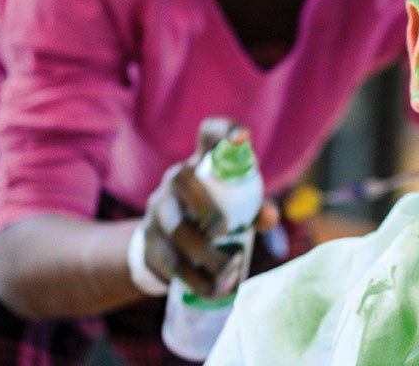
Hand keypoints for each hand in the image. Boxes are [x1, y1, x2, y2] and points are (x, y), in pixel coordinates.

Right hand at [138, 118, 277, 297]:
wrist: (166, 243)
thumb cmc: (213, 214)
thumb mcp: (236, 207)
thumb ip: (256, 208)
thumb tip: (269, 217)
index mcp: (201, 162)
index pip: (209, 134)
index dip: (225, 129)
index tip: (242, 137)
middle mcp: (175, 180)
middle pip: (182, 181)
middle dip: (204, 207)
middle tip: (225, 231)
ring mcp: (157, 209)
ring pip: (174, 228)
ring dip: (204, 253)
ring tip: (228, 270)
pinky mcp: (150, 242)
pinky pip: (170, 262)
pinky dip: (196, 279)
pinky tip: (215, 288)